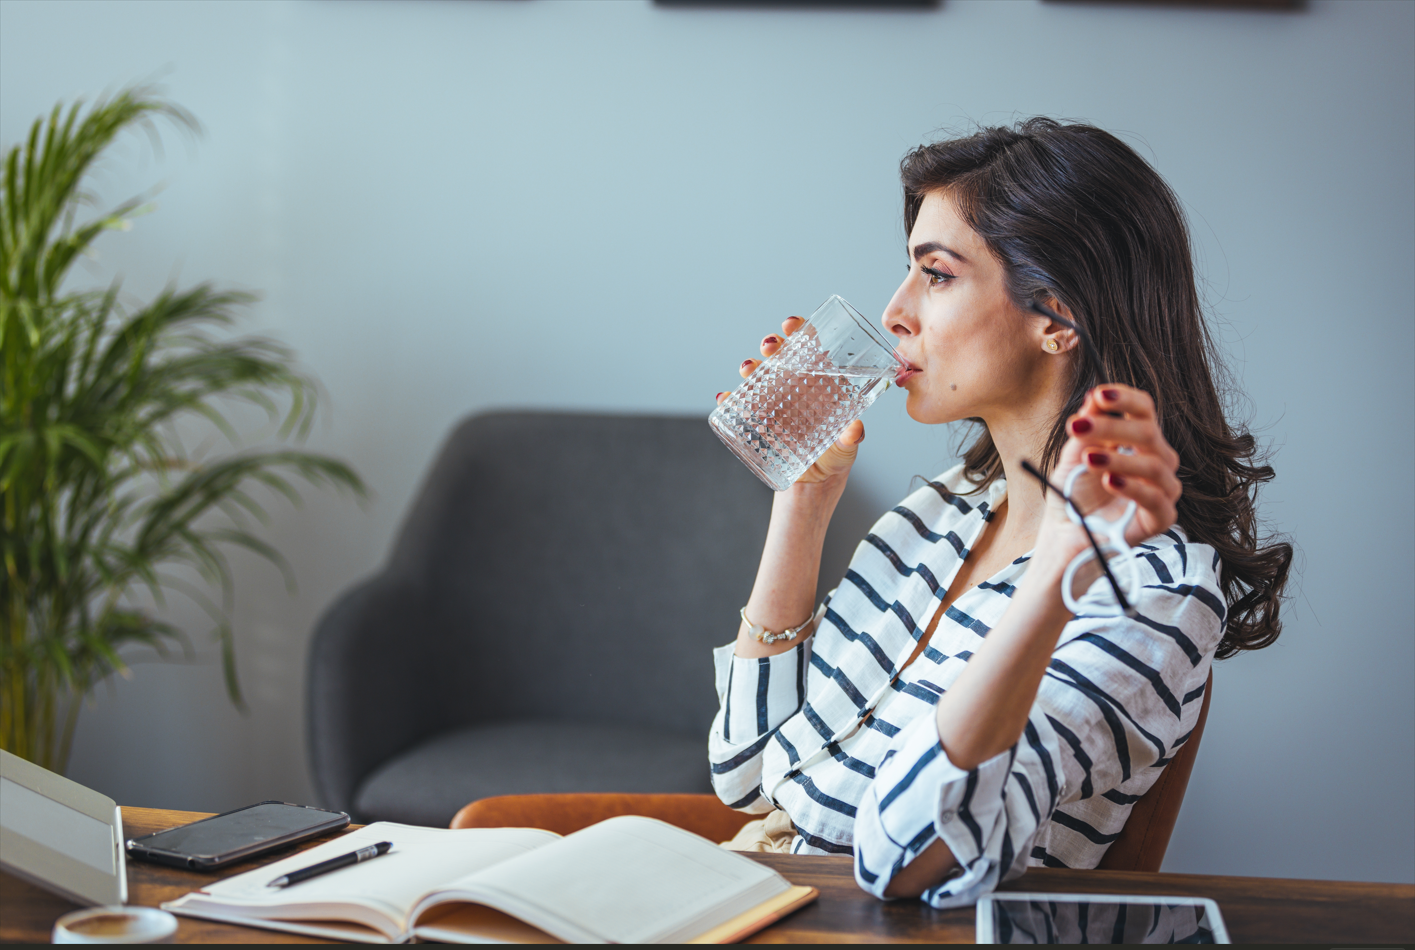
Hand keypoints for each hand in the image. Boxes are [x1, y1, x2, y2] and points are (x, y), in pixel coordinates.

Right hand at [716, 316, 865, 490]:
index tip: (791, 324)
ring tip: (748, 369)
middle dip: (772, 345)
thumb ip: (851, 439)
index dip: (799, 330)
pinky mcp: (758, 421)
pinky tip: (726, 397)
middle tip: (770, 347)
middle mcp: (795, 386)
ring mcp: (775, 402)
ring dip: (751, 366)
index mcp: (819, 382)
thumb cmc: (835, 457)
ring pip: (760, 375)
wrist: (814, 483)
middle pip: (781, 356)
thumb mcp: (846, 448)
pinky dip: (730, 399)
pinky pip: (740, 405)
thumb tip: (854, 430)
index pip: (809, 348)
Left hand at [1041, 384, 1181, 552]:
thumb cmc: (1074, 494)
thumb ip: (1086, 428)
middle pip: (1148, 433)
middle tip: (1077, 428)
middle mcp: (1156, 461)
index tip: (1099, 395)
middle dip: (1112, 427)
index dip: (1125, 400)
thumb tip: (1093, 397)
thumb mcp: (1074, 456)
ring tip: (1089, 459)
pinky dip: (1133, 489)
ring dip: (1119, 459)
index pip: (1144, 410)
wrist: (1065, 535)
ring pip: (1155, 465)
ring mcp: (1162, 490)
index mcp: (1138, 441)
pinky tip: (1109, 482)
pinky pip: (1157, 500)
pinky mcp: (1161, 518)